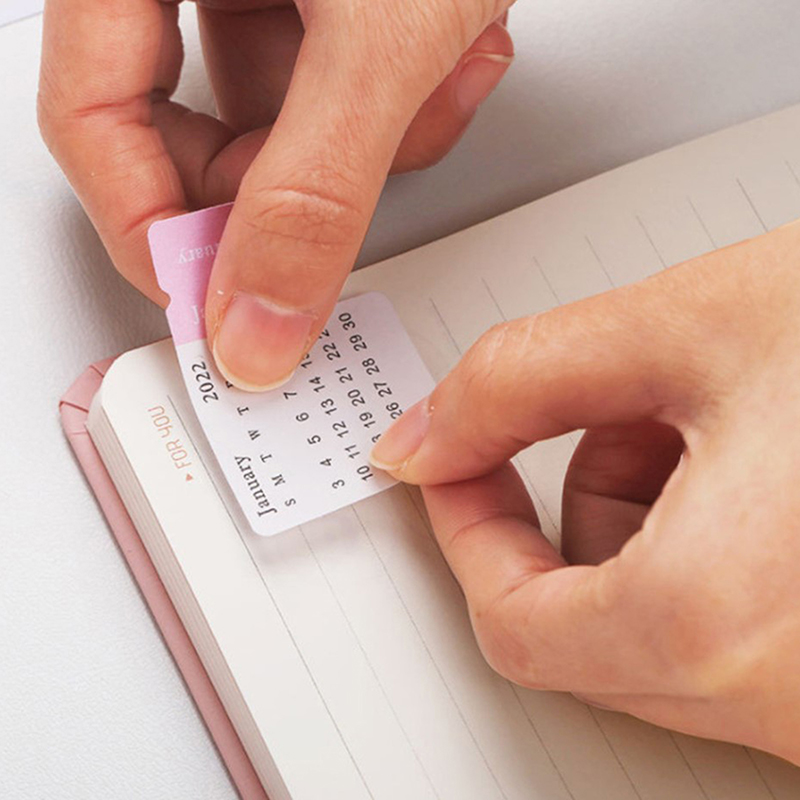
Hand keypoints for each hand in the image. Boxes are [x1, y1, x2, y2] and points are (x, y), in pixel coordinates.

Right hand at [38, 0, 512, 387]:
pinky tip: (460, 54)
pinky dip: (402, 96)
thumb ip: (311, 193)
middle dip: (286, 187)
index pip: (91, 117)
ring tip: (447, 82)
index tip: (220, 301)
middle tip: (335, 224)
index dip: (153, 229)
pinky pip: (334, 78)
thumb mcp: (379, 32)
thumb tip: (255, 320)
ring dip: (372, 138)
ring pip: (278, 112)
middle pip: (183, 128)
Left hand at [370, 223, 799, 763]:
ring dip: (645, 524)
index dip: (469, 530)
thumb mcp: (684, 325)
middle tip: (616, 416)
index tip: (459, 468)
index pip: (514, 623)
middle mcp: (789, 696)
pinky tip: (760, 467)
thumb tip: (427, 439)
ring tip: (714, 425)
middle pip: (582, 629)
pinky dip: (705, 554)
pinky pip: (728, 636)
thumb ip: (518, 382)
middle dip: (571, 512)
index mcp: (724, 619)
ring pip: (655, 633)